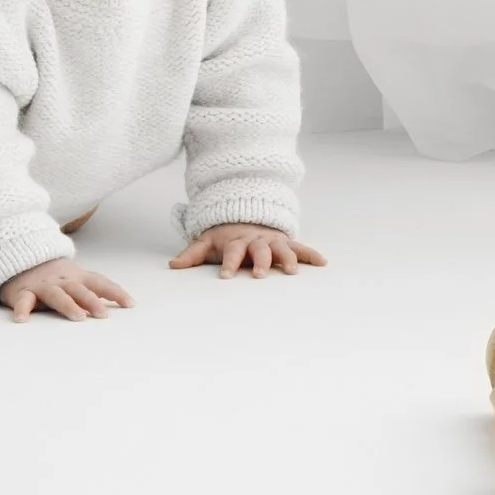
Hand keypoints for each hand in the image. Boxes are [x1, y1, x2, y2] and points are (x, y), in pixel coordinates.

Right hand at [0, 257, 133, 321]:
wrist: (21, 259)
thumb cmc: (55, 276)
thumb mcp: (76, 280)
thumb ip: (94, 290)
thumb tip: (122, 303)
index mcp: (77, 278)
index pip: (99, 283)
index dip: (115, 292)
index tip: (130, 304)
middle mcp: (62, 281)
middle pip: (79, 290)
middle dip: (92, 301)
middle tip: (104, 315)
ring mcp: (42, 286)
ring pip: (56, 295)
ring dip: (68, 305)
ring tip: (78, 317)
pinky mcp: (22, 292)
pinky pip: (22, 301)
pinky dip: (22, 309)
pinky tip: (22, 319)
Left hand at [169, 223, 326, 278]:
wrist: (246, 217)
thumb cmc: (226, 236)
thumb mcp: (207, 242)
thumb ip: (192, 254)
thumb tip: (172, 265)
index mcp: (237, 241)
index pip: (232, 252)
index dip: (229, 264)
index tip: (226, 277)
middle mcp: (256, 240)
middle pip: (260, 250)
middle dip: (261, 261)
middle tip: (260, 275)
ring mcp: (273, 241)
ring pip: (282, 248)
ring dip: (288, 259)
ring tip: (292, 272)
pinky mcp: (286, 243)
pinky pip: (300, 248)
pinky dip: (311, 254)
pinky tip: (322, 263)